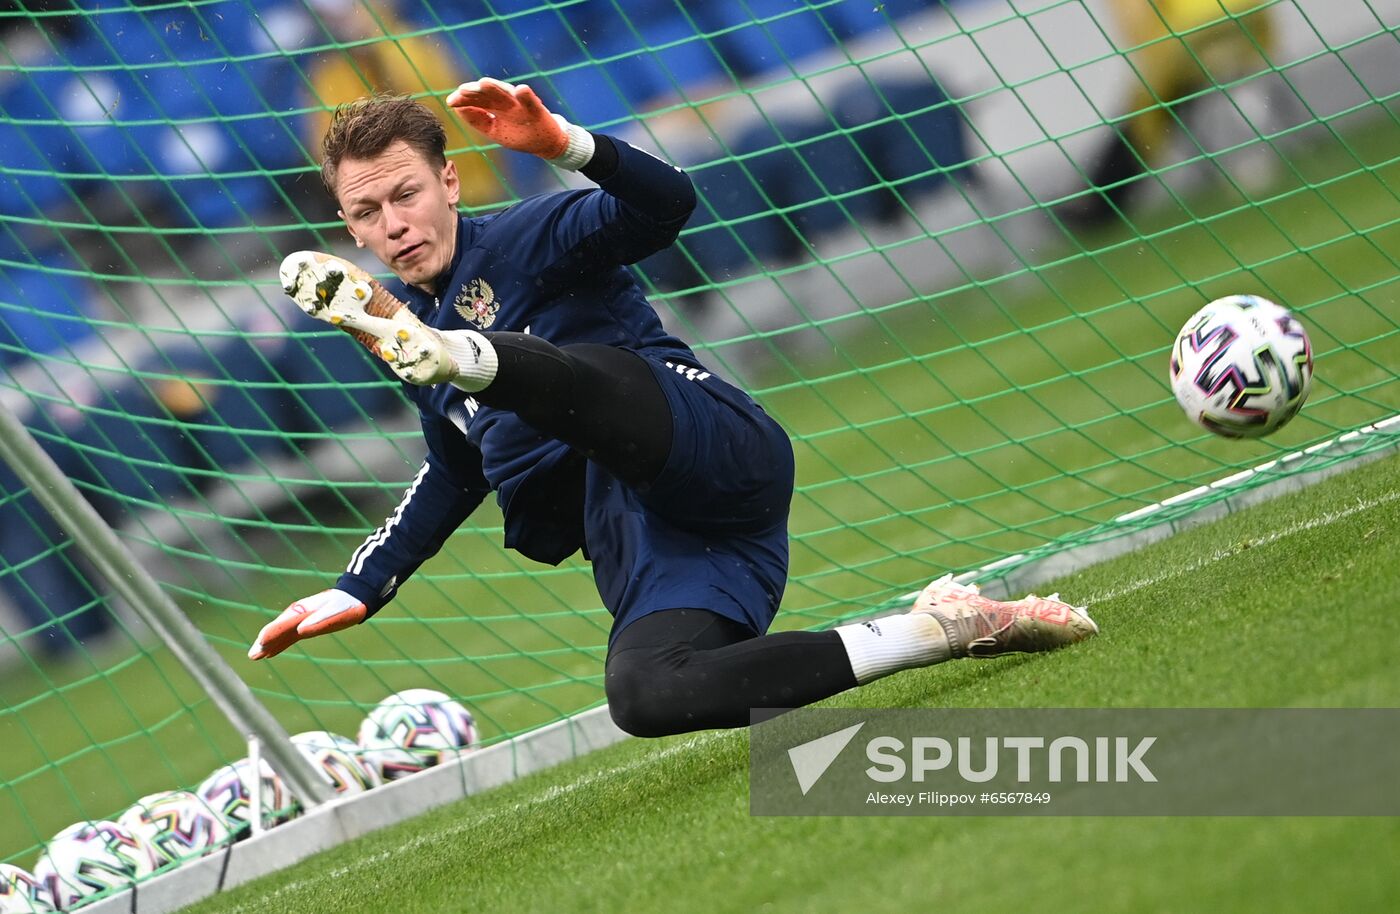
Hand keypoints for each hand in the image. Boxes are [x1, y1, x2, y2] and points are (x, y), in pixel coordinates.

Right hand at [248, 589, 366, 659]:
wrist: (353, 598)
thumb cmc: (345, 604)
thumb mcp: (335, 612)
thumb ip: (320, 621)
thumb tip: (301, 630)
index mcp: (301, 611)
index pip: (282, 624)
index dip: (272, 634)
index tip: (261, 642)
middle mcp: (296, 616)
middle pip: (277, 631)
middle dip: (264, 642)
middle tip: (252, 655)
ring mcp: (299, 621)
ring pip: (280, 635)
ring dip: (268, 645)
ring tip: (254, 656)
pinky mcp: (304, 627)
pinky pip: (287, 637)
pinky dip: (278, 645)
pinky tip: (270, 653)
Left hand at [446, 77, 568, 158]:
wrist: (547, 143)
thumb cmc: (520, 135)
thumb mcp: (494, 131)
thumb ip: (477, 120)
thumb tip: (458, 108)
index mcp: (495, 107)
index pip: (477, 100)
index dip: (464, 99)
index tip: (451, 101)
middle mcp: (506, 103)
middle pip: (489, 94)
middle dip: (476, 92)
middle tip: (463, 90)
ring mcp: (521, 105)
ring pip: (507, 94)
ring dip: (497, 88)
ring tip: (485, 83)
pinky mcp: (536, 109)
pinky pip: (531, 102)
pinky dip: (526, 95)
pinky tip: (521, 90)